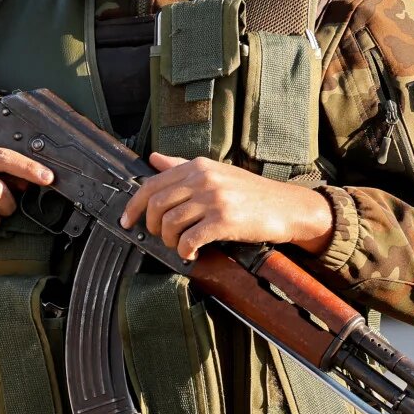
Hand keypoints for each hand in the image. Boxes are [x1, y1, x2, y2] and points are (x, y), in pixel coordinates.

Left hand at [119, 153, 334, 260]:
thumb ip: (182, 165)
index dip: (133, 205)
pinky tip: (191, 254)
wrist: (286, 206)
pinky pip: (189, 239)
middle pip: (156, 205)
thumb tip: (153, 159)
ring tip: (180, 246)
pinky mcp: (224, 221)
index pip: (151, 184)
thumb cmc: (250, 192)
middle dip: (152, 226)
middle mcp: (203, 179)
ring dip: (169, 241)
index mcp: (197, 166)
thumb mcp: (216, 172)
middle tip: (161, 237)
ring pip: (170, 224)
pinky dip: (185, 251)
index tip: (126, 221)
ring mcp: (214, 199)